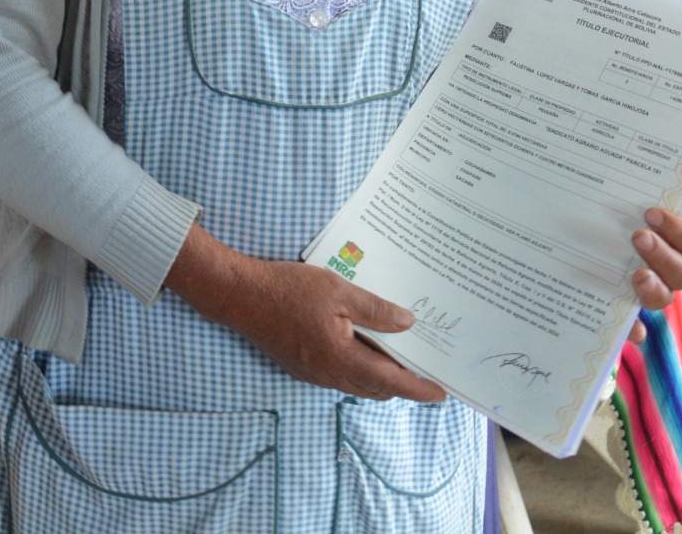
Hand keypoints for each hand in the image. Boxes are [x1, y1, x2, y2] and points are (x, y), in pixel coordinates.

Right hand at [167, 227, 445, 402]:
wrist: (240, 296)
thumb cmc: (288, 290)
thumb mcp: (339, 291)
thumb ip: (376, 310)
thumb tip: (408, 324)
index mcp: (342, 360)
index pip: (391, 382)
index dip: (418, 388)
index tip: (441, 391)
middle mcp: (329, 375)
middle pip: (376, 388)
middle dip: (403, 383)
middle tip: (426, 367)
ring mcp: (313, 373)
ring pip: (357, 383)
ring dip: (381, 374)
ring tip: (401, 353)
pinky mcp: (302, 365)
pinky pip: (340, 374)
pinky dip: (360, 366)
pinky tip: (365, 342)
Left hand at [625, 193, 681, 343]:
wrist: (572, 201)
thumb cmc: (625, 192)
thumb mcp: (654, 182)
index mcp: (678, 238)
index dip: (680, 231)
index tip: (652, 214)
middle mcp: (667, 265)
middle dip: (664, 255)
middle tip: (638, 237)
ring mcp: (644, 285)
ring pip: (664, 297)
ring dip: (655, 288)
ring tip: (638, 274)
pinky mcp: (619, 302)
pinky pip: (634, 325)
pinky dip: (637, 330)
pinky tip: (634, 330)